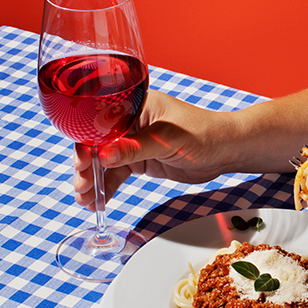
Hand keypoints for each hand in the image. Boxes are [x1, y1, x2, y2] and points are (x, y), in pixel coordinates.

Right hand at [74, 90, 239, 210]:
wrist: (226, 150)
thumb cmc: (203, 133)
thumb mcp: (167, 140)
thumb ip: (135, 148)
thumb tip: (103, 156)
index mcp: (134, 106)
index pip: (100, 122)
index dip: (86, 143)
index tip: (81, 164)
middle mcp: (130, 122)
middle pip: (98, 144)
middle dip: (86, 166)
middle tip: (82, 187)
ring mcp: (135, 142)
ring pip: (105, 162)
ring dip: (94, 181)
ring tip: (86, 201)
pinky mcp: (141, 160)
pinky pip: (118, 173)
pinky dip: (107, 187)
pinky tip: (98, 201)